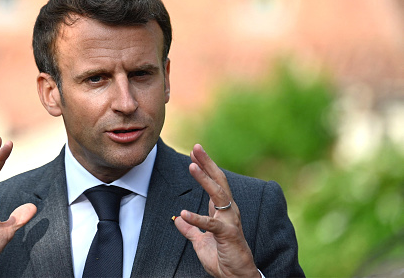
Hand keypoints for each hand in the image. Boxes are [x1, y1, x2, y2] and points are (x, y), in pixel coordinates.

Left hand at [174, 144, 258, 277]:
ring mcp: (230, 221)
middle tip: (196, 148)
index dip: (204, 167)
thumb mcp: (200, 242)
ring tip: (192, 166)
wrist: (236, 277)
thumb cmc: (222, 258)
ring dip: (205, 180)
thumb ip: (191, 229)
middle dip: (207, 164)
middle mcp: (229, 211)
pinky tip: (183, 214)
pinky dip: (197, 219)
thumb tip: (177, 220)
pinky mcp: (227, 235)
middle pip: (219, 181)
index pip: (214, 183)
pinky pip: (211, 224)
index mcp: (222, 210)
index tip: (194, 153)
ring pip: (218, 195)